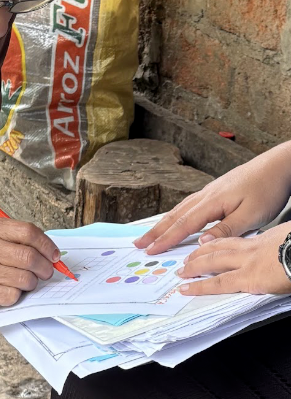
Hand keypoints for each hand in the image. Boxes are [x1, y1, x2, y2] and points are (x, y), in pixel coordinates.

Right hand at [0, 217, 58, 308]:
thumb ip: (15, 239)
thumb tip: (49, 251)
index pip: (29, 232)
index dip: (47, 245)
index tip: (54, 255)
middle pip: (30, 257)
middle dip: (45, 268)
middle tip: (45, 272)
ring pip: (25, 279)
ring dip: (31, 283)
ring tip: (23, 281)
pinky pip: (13, 296)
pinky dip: (16, 295)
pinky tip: (7, 289)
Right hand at [134, 146, 290, 254]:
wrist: (276, 165)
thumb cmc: (266, 188)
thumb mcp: (252, 215)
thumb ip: (226, 229)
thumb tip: (202, 242)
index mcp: (211, 202)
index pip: (183, 224)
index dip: (166, 239)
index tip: (150, 250)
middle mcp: (205, 195)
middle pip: (174, 216)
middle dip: (155, 231)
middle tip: (138, 243)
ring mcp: (208, 192)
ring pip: (179, 209)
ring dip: (163, 223)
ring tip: (150, 234)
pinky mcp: (214, 191)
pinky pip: (188, 205)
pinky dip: (176, 215)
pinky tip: (175, 218)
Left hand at [177, 222, 290, 295]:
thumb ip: (283, 244)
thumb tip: (284, 251)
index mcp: (263, 240)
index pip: (235, 241)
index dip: (219, 244)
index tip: (208, 246)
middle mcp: (251, 248)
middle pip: (218, 248)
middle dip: (200, 254)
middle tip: (186, 259)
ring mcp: (247, 262)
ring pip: (212, 262)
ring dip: (194, 266)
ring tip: (182, 272)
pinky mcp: (249, 278)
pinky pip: (219, 283)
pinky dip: (200, 286)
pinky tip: (187, 289)